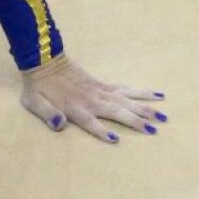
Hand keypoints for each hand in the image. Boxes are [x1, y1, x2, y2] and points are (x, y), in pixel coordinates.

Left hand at [20, 52, 169, 143]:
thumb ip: (47, 114)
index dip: (100, 131)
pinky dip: (142, 93)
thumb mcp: (34, 103)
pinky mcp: (103, 85)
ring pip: (127, 100)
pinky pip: (126, 89)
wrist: (42, 59)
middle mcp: (91, 100)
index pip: (90, 122)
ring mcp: (100, 91)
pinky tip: (157, 95)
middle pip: (117, 112)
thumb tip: (60, 124)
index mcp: (75, 107)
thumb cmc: (38, 87)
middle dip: (135, 121)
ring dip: (145, 109)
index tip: (114, 139)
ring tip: (164, 116)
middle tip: (155, 130)